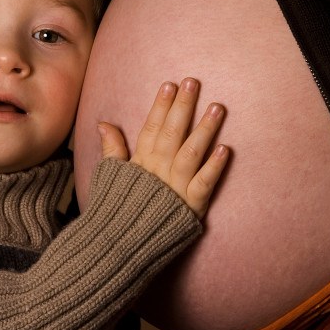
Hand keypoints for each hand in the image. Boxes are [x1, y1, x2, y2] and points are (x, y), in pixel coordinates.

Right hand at [98, 78, 227, 218]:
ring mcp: (174, 188)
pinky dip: (214, 167)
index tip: (169, 85)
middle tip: (193, 82)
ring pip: (190, 152)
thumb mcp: (109, 177)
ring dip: (204, 129)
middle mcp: (157, 171)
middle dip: (183, 107)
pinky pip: (203, 184)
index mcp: (139, 163)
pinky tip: (225, 149)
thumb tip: (104, 123)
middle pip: (171, 133)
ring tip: (217, 107)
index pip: (150, 128)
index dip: (160, 106)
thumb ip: (112, 149)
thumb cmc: (116, 212)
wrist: (118, 246)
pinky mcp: (189, 207)